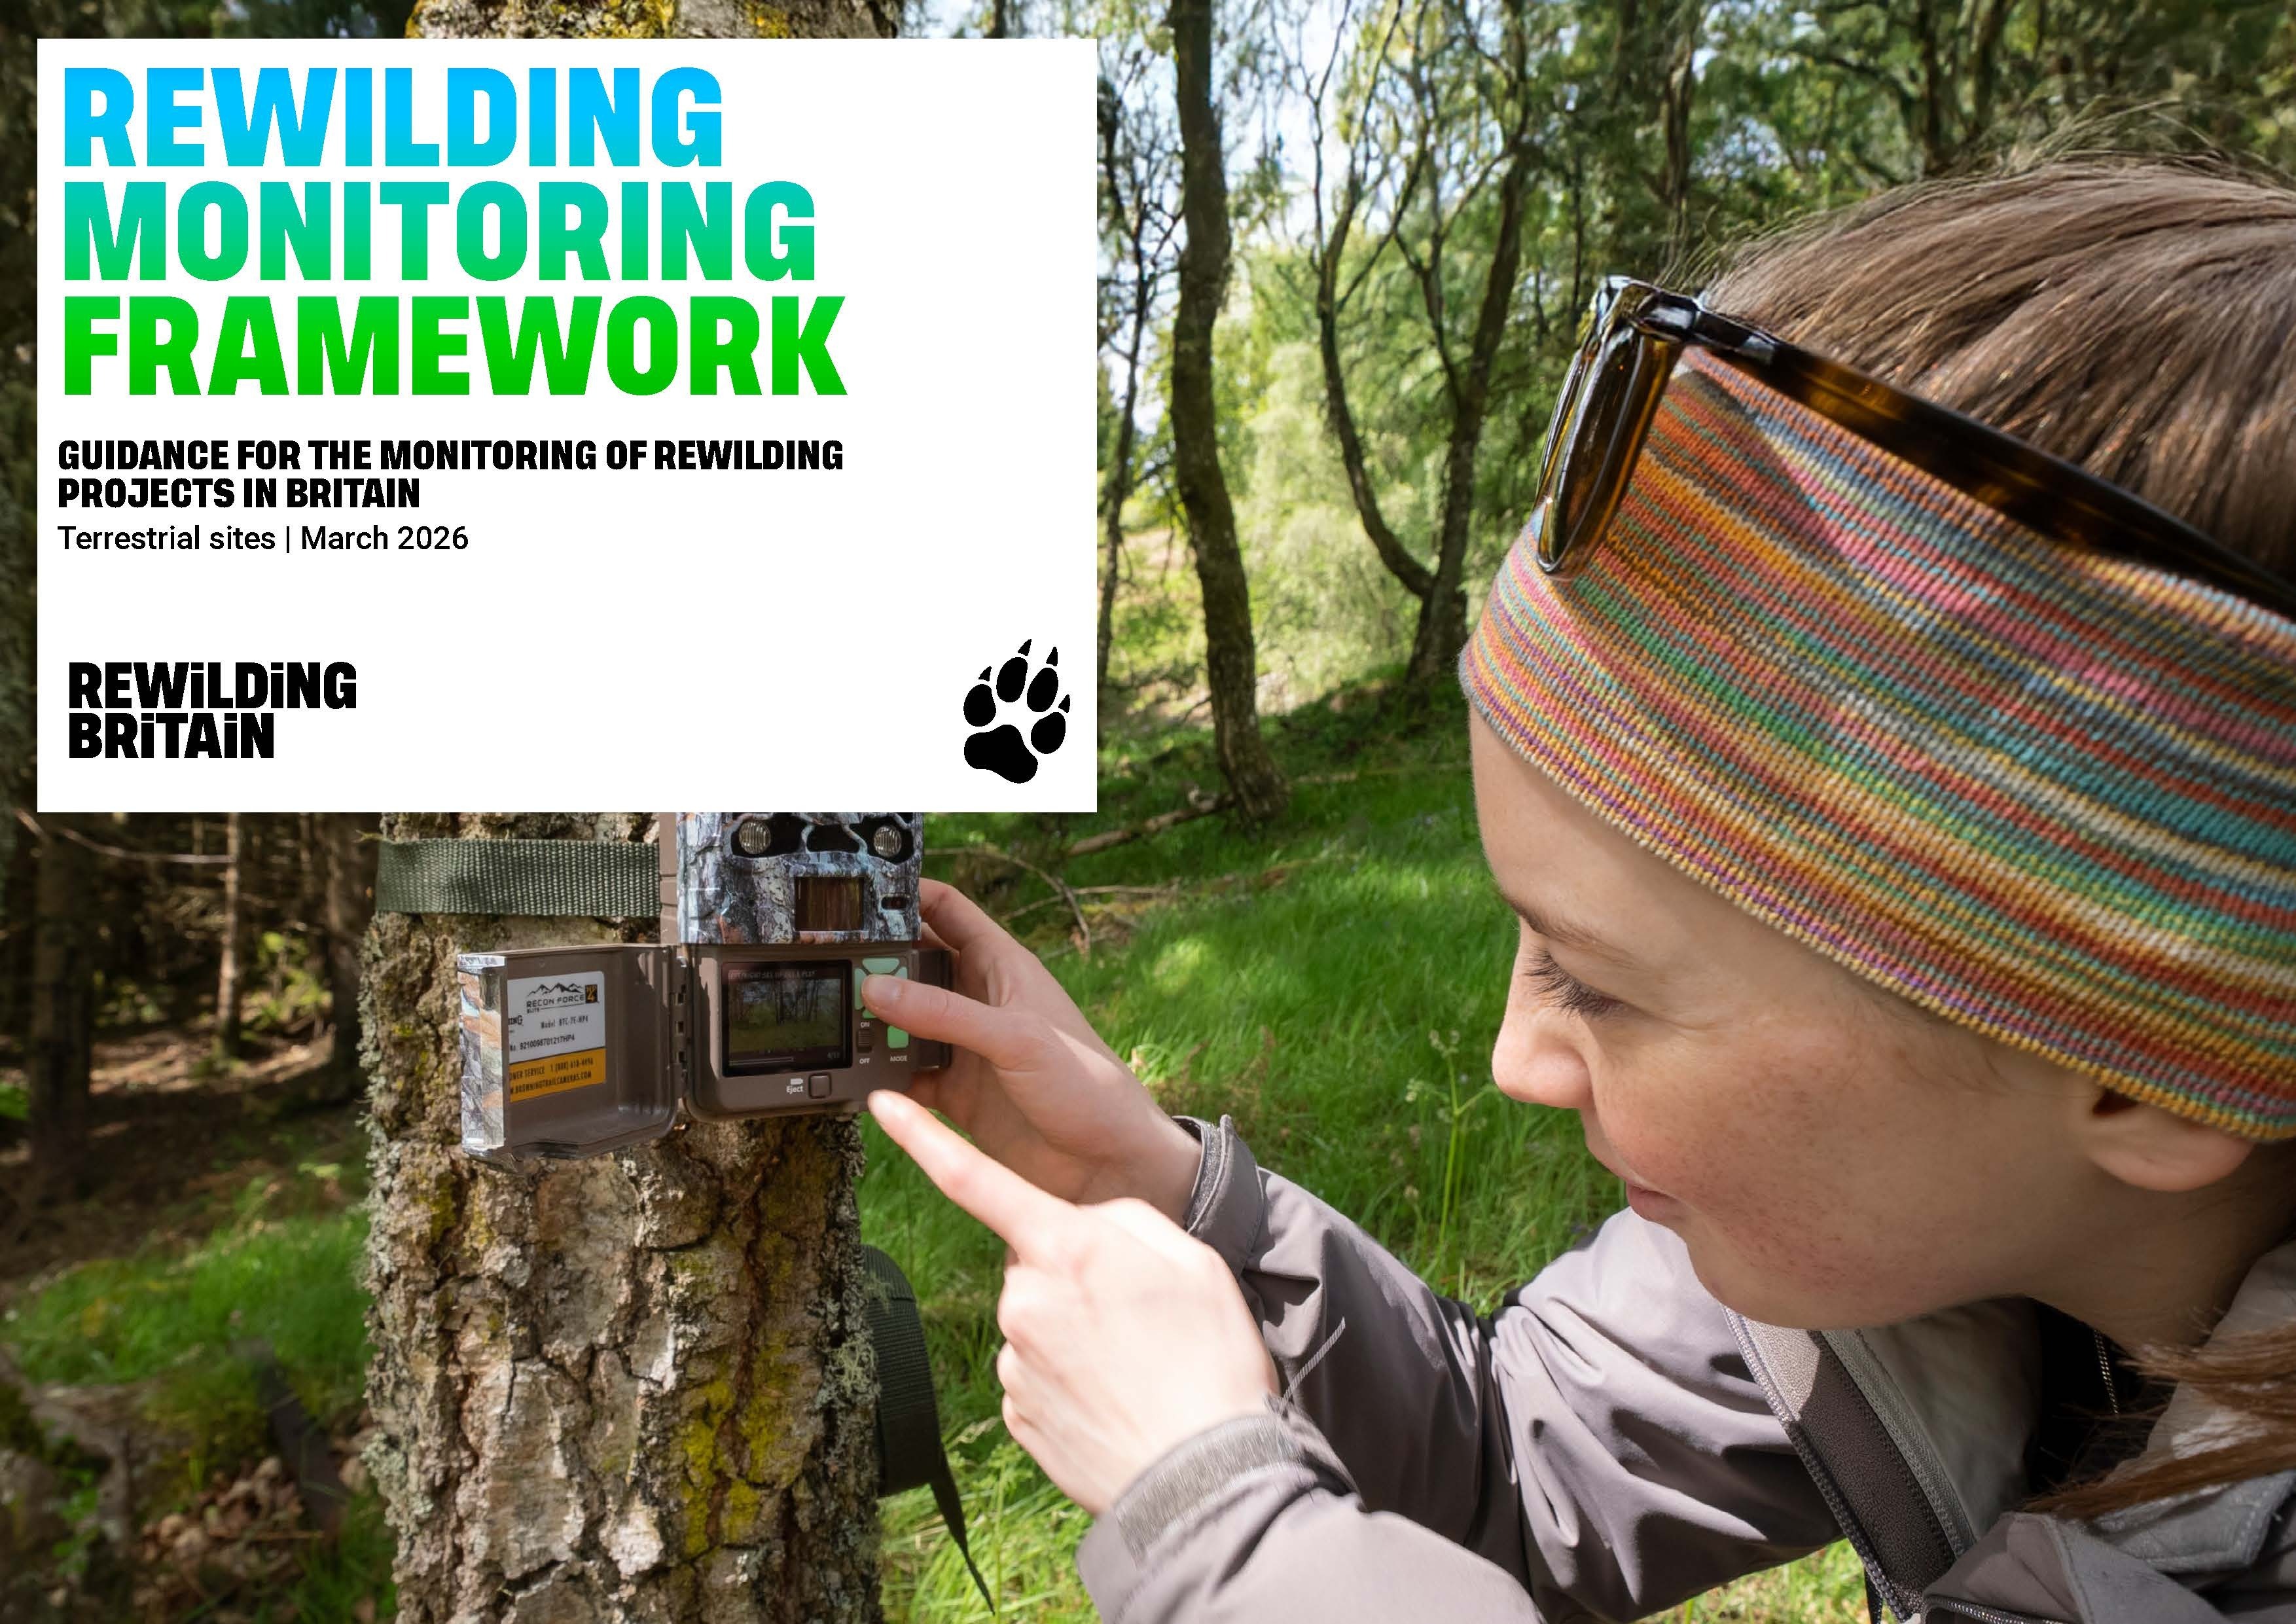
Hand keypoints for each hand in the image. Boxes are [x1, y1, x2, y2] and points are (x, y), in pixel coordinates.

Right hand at [863, 879, 1201, 1216]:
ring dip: (873, 1022)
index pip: (948, 910)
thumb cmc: (1086, 1085)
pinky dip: (882, 1076)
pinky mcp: (956, 1092)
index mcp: (1002, 967)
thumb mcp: (1016, 1037)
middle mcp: (979, 1000)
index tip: (857, 893)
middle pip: (913, 964)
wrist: (1108, 1165)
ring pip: (904, 1021)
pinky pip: (906, 1074)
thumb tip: (876, 988)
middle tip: (829, 964)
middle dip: (874, 962)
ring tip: (835, 1023)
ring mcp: (966, 1046)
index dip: (907, 893)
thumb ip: (945, 1013)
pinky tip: (856, 1077)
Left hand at [870, 1088, 1275, 1515]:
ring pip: (1035, 1321)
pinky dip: (1068, 1380)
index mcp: (1064, 1249)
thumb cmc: (1209, 1359)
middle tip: (1137, 1314)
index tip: (882, 1105)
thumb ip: (1126, 1222)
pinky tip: (1112, 1398)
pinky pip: (1035, 1376)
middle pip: (1034, 1263)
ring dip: (1074, 1331)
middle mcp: (1023, 1301)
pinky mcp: (1016, 1415)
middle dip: (1074, 1275)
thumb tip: (1083, 1227)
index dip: (922, 1139)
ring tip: (1136, 1365)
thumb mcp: (1191, 1260)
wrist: (1204, 1477)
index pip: (975, 1180)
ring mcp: (1013, 1363)